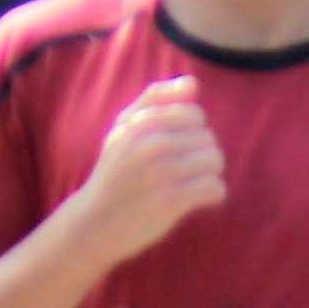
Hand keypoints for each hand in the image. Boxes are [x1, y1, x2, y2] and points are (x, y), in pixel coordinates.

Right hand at [72, 76, 224, 260]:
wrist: (93, 223)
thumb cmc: (114, 173)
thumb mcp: (122, 129)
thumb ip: (154, 99)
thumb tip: (192, 84)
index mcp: (139, 124)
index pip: (193, 114)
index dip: (193, 131)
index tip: (179, 148)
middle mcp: (150, 145)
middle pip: (207, 137)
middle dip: (202, 154)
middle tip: (184, 171)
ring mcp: (161, 174)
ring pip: (215, 160)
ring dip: (210, 173)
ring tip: (193, 183)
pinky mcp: (170, 202)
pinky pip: (215, 187)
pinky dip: (214, 194)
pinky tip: (199, 200)